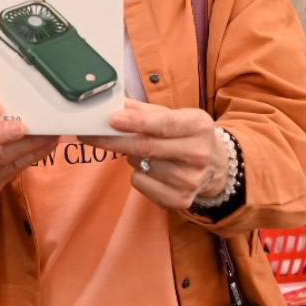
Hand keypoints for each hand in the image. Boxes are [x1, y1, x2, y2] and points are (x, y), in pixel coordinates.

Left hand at [80, 99, 227, 211]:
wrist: (216, 166)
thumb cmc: (186, 134)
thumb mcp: (174, 115)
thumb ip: (144, 111)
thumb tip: (114, 105)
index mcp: (198, 126)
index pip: (164, 124)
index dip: (136, 122)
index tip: (112, 119)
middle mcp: (198, 154)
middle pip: (146, 147)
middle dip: (113, 140)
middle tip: (89, 134)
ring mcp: (191, 180)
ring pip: (140, 165)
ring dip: (130, 156)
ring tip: (144, 152)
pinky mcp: (181, 200)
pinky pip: (140, 184)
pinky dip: (138, 174)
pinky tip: (152, 169)